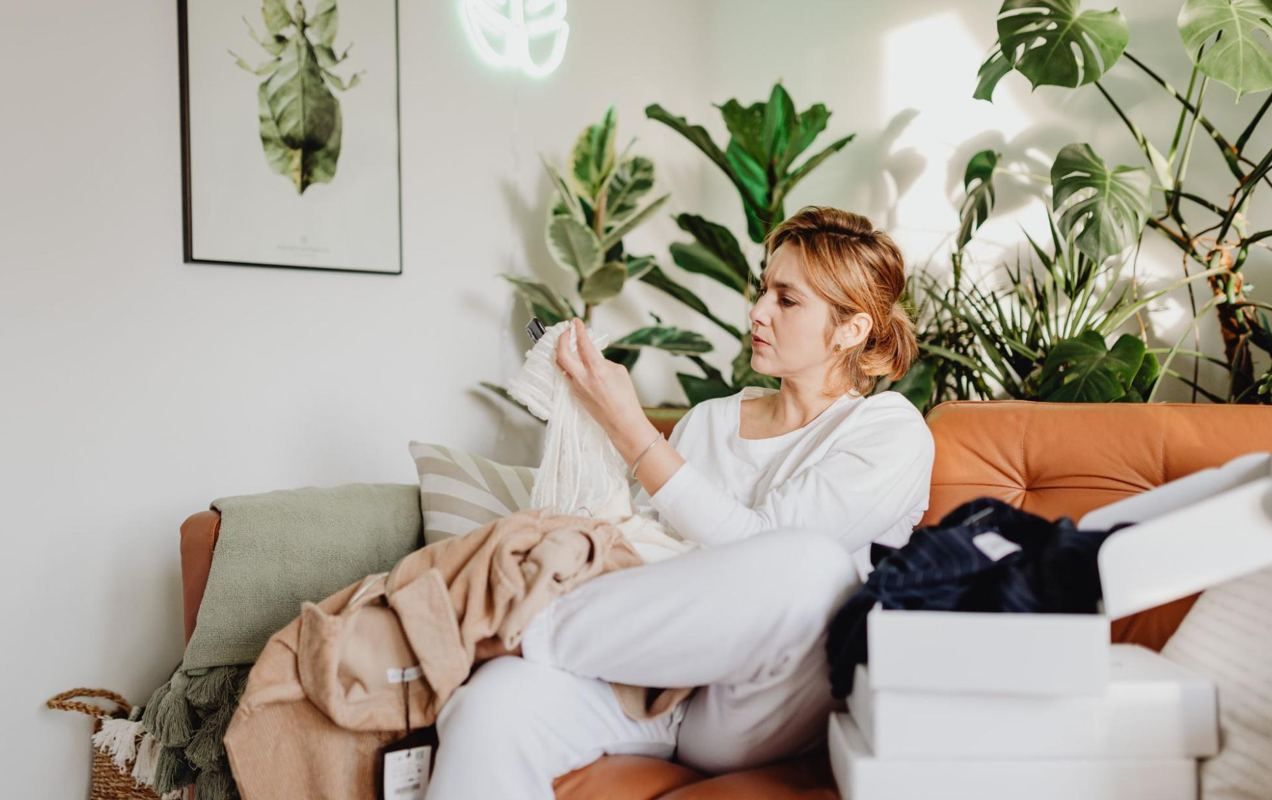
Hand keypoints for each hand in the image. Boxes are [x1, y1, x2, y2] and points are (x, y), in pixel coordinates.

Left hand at [555, 317, 644, 435]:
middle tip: (566, 331)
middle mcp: (582, 378)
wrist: (622, 422)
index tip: (576, 322)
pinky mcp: (575, 395)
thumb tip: (593, 357)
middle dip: (561, 339)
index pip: (582, 343)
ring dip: (562, 352)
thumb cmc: (625, 399)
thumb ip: (603, 361)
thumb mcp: (618, 371)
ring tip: (567, 345)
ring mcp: (576, 387)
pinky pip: (567, 376)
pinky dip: (568, 366)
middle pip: (561, 353)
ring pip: (561, 365)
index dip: (578, 329)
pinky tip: (574, 363)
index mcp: (596, 369)